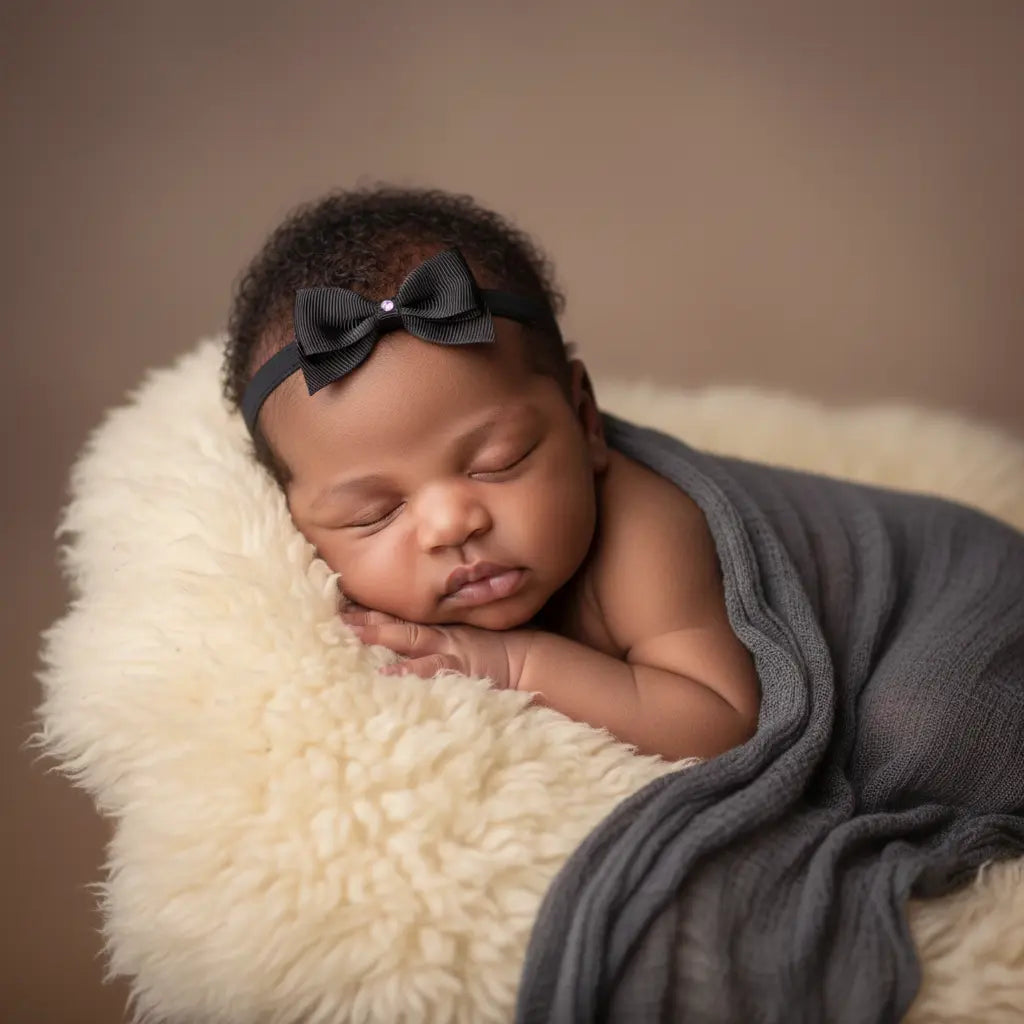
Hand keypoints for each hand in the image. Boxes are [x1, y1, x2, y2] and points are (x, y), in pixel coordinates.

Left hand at [340, 606, 529, 689]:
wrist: (532, 661)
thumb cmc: (500, 651)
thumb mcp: (469, 636)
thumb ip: (444, 633)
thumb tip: (412, 638)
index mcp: (439, 626)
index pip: (398, 614)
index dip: (369, 609)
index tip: (340, 602)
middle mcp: (438, 634)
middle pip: (394, 622)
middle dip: (363, 618)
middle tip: (332, 612)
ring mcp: (447, 649)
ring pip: (405, 638)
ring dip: (377, 633)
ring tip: (348, 631)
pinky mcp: (458, 667)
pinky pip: (429, 668)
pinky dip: (407, 671)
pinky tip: (385, 673)